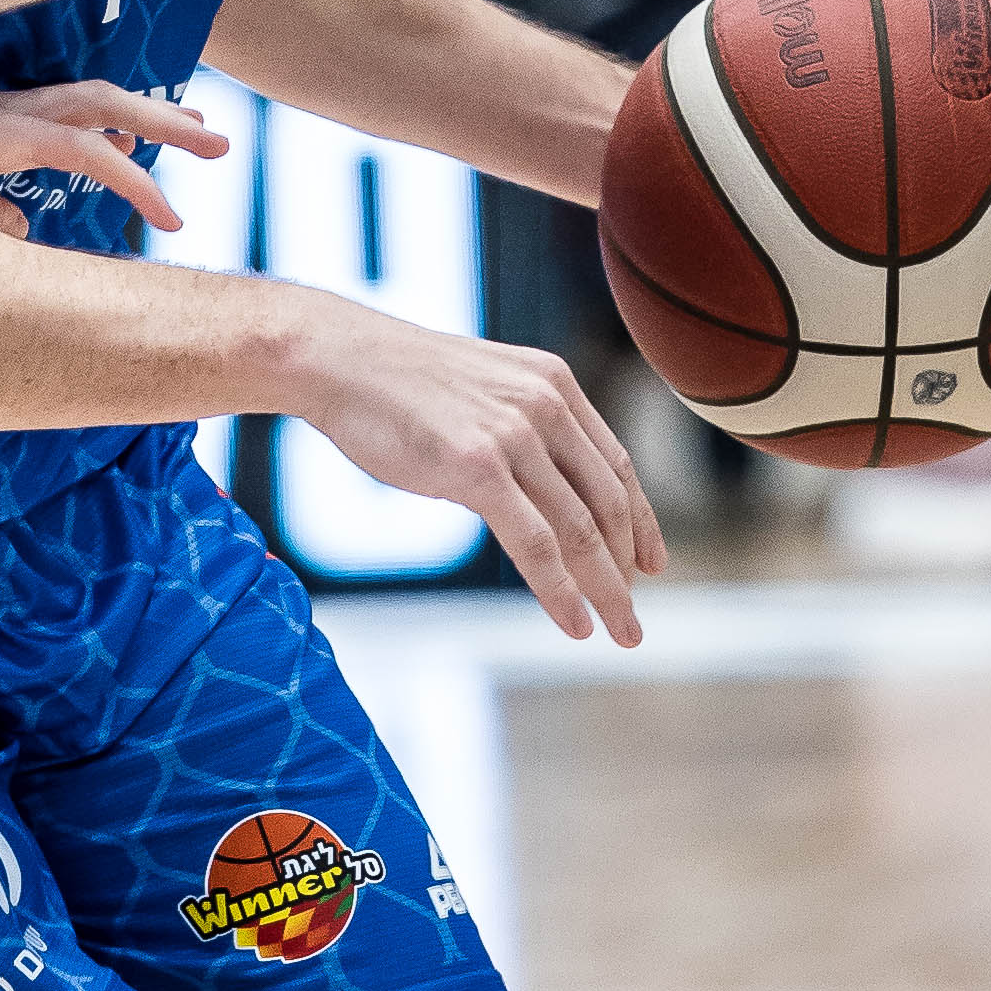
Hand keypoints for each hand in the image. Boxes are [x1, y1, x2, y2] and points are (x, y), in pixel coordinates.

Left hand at [0, 81, 230, 238]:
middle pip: (94, 102)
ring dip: (138, 114)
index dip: (132, 180)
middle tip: (223, 146)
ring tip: (195, 131)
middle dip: (161, 120)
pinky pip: (49, 110)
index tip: (173, 220)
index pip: (78, 146)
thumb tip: (25, 226)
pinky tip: (114, 142)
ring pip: (77, 100)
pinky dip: (94, 121)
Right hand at [272, 298, 665, 643]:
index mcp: (554, 384)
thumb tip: (530, 485)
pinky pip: (535, 543)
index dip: (640, 520)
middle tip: (632, 614)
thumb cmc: (396, 381)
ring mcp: (514, 435)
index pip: (615, 464)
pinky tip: (574, 622)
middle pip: (608, 503)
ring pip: (580, 529)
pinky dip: (561, 590)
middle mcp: (546, 406)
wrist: (339, 359)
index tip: (651, 562)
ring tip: (621, 631)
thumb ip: (517, 427)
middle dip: (628, 566)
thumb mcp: (481, 389)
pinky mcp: (477, 466)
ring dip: (607, 589)